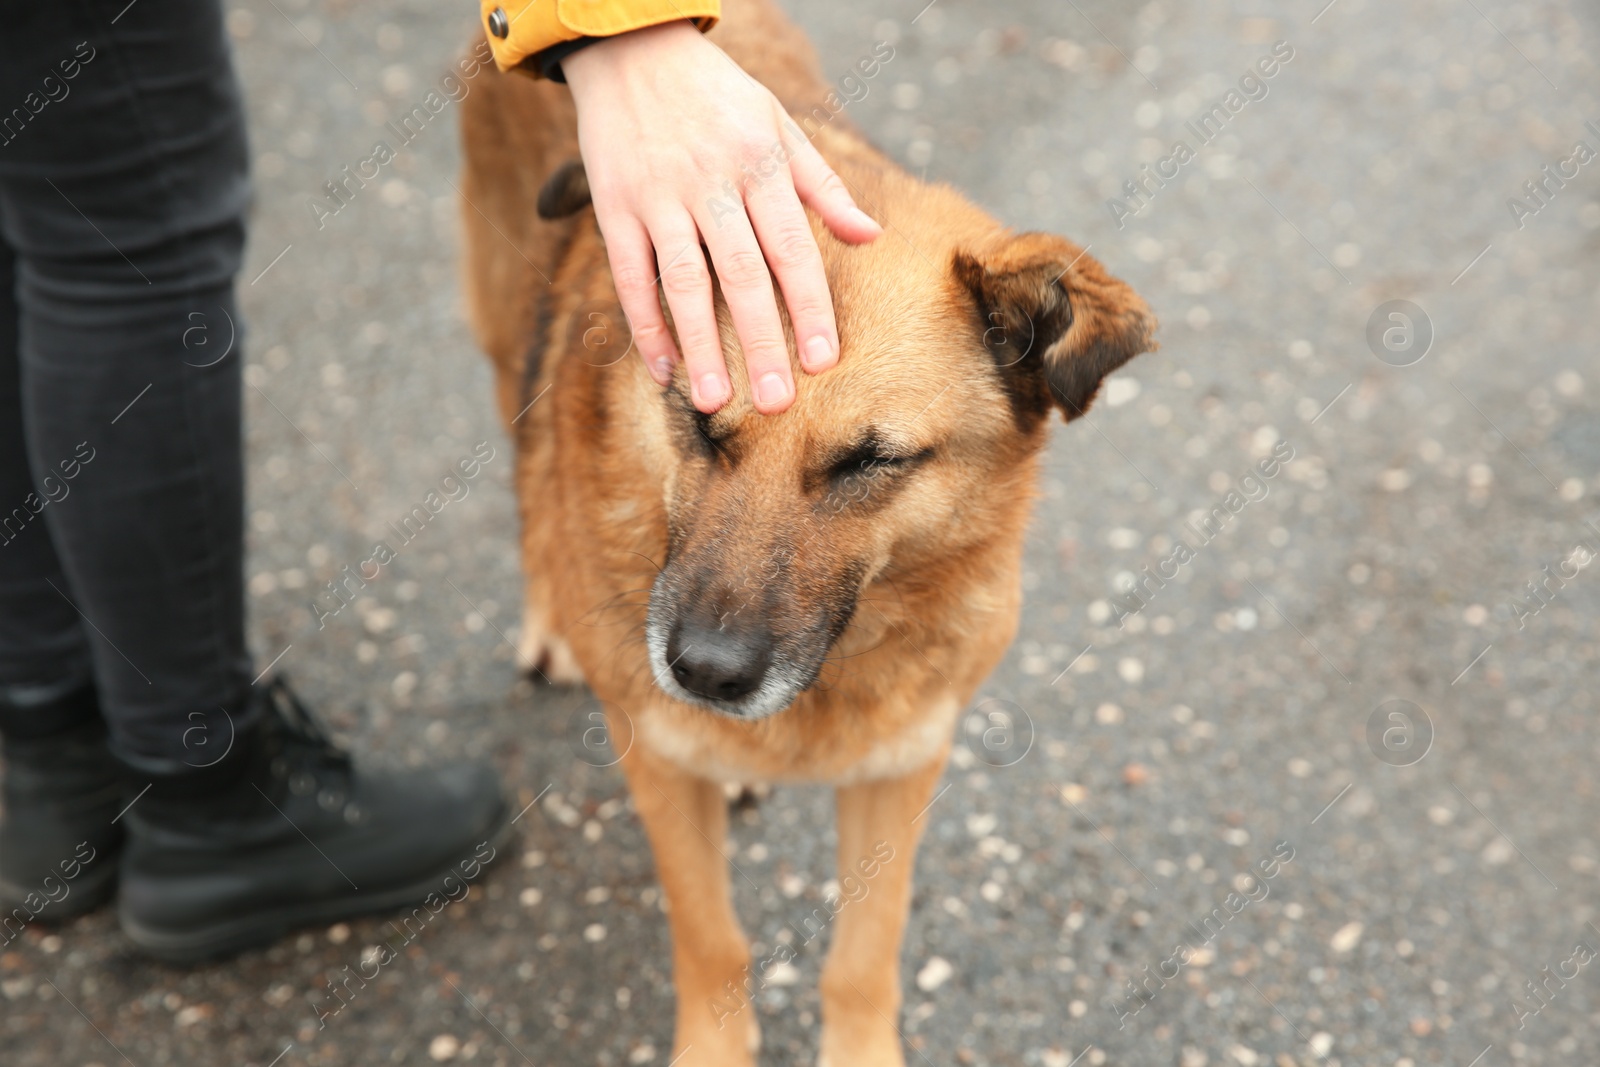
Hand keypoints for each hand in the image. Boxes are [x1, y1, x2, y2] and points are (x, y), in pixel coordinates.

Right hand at [562, 21, 882, 414]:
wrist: (631, 47)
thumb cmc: (717, 94)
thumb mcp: (779, 125)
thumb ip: (822, 187)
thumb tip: (871, 238)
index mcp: (759, 165)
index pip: (792, 248)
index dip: (809, 307)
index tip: (824, 360)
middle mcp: (710, 183)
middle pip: (742, 275)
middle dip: (761, 342)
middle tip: (776, 403)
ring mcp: (658, 196)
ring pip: (684, 282)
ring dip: (700, 346)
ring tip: (715, 402)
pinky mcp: (614, 205)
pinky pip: (631, 275)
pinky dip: (646, 324)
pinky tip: (664, 368)